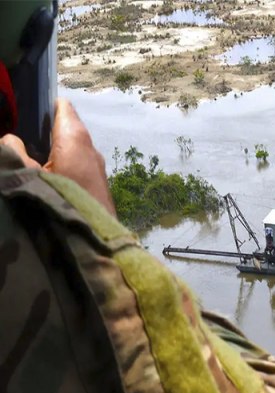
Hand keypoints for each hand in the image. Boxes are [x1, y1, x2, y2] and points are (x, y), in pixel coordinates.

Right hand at [0, 98, 115, 215]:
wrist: (94, 238)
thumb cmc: (60, 200)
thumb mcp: (27, 174)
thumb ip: (13, 151)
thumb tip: (10, 138)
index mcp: (75, 138)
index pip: (62, 107)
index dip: (42, 105)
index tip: (24, 110)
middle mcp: (90, 148)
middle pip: (65, 129)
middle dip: (43, 130)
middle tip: (21, 136)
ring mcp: (97, 168)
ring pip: (71, 150)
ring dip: (52, 151)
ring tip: (29, 158)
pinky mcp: (98, 185)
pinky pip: (77, 167)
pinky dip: (61, 166)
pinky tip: (46, 178)